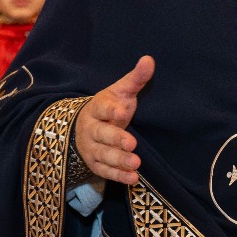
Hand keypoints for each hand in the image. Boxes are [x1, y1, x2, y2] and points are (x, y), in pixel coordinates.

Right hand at [76, 56, 154, 184]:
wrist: (86, 127)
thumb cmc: (110, 108)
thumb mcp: (121, 92)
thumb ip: (135, 79)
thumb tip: (149, 59)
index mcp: (96, 108)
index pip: (102, 108)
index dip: (111, 110)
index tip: (122, 111)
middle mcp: (90, 129)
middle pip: (101, 135)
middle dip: (116, 139)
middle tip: (131, 144)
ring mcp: (91, 148)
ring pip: (103, 155)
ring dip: (119, 160)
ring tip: (136, 163)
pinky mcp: (95, 164)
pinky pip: (105, 172)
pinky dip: (118, 176)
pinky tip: (133, 178)